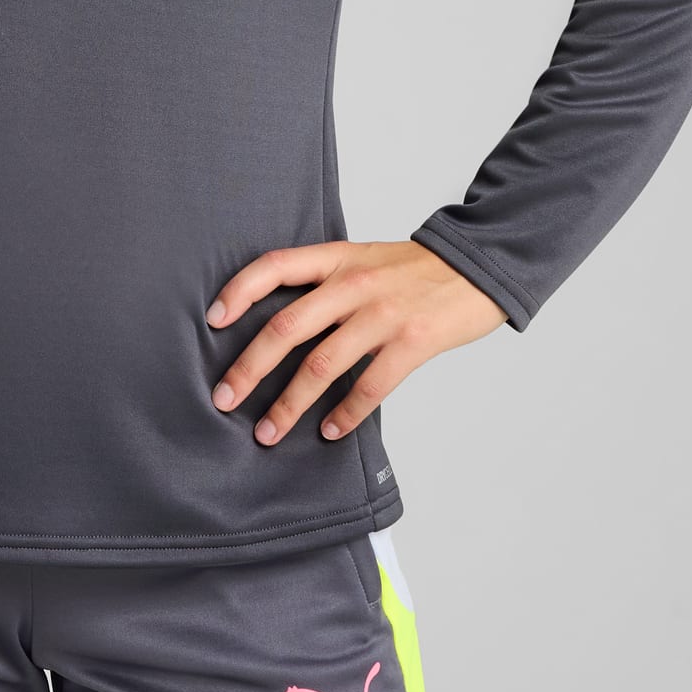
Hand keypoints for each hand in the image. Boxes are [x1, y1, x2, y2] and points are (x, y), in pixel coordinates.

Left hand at [206, 239, 507, 443]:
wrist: (478, 265)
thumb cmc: (414, 269)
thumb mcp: (362, 258)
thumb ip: (324, 282)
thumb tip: (278, 323)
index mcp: (337, 259)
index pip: (275, 266)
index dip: (239, 291)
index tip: (213, 321)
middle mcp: (353, 284)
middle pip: (286, 327)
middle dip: (249, 368)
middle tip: (224, 399)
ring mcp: (382, 314)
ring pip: (321, 365)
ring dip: (289, 404)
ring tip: (268, 432)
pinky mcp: (412, 343)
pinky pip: (369, 386)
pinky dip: (345, 413)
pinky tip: (330, 431)